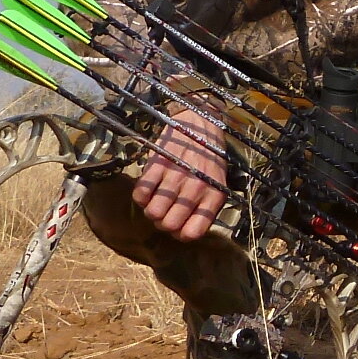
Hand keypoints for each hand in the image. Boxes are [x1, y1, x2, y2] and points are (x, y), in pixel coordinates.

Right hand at [133, 103, 226, 239]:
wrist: (200, 124)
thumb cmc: (208, 159)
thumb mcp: (217, 183)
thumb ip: (205, 207)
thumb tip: (186, 231)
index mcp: (214, 196)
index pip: (192, 233)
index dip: (180, 234)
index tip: (177, 226)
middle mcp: (196, 188)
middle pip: (169, 225)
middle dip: (162, 223)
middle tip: (164, 212)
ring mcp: (176, 176)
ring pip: (153, 213)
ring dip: (150, 211)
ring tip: (155, 201)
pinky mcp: (158, 165)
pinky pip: (140, 194)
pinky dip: (140, 197)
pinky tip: (147, 190)